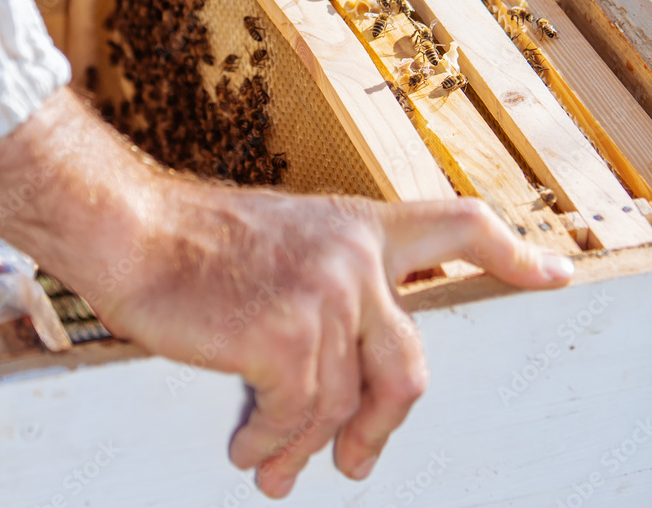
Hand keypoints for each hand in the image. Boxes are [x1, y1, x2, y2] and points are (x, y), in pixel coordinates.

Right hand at [0, 88, 573, 498]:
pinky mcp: (287, 335)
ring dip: (302, 445)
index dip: (513, 253)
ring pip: (340, 403)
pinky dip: (270, 441)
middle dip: (384, 427)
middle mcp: (356, 256)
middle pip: (410, 366)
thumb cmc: (197, 243)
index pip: (461, 225)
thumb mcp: (287, 246)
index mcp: (360, 227)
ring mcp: (327, 293)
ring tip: (271, 464)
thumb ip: (330, 298)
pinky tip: (245, 444)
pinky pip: (296, 415)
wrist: (134, 230)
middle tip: (359, 462)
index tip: (553, 273)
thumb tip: (337, 398)